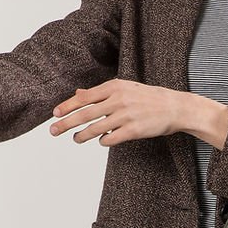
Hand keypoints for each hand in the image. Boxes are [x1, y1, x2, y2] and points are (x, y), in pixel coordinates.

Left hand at [50, 79, 184, 145]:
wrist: (175, 107)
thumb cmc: (147, 98)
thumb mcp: (124, 88)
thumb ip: (100, 92)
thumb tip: (78, 94)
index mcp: (114, 87)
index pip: (84, 97)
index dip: (67, 106)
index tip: (54, 114)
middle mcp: (118, 100)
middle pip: (85, 113)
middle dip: (66, 122)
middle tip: (53, 130)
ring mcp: (126, 116)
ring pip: (95, 128)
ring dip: (82, 135)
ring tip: (75, 138)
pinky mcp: (133, 130)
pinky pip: (110, 139)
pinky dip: (103, 141)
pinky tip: (102, 140)